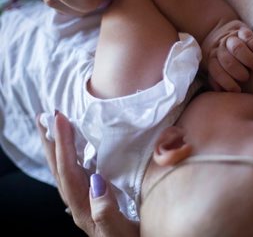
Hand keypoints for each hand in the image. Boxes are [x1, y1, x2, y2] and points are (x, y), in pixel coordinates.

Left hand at [36, 112, 138, 236]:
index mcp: (84, 208)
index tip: (61, 119)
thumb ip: (106, 210)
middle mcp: (78, 203)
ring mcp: (83, 201)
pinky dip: (70, 155)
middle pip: (59, 168)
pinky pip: (75, 172)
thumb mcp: (120, 231)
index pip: (69, 170)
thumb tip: (96, 182)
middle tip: (44, 116)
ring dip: (58, 146)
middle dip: (51, 140)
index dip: (64, 144)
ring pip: (64, 169)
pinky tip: (75, 149)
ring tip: (54, 126)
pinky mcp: (91, 199)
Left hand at [201, 20, 252, 91]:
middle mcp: (219, 46)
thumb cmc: (221, 56)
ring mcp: (231, 36)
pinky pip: (249, 38)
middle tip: (247, 78)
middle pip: (227, 61)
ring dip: (248, 60)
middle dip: (239, 73)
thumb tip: (221, 94)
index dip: (227, 83)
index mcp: (211, 57)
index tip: (238, 90)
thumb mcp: (214, 66)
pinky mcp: (242, 29)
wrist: (221, 29)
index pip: (216, 72)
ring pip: (237, 48)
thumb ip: (216, 80)